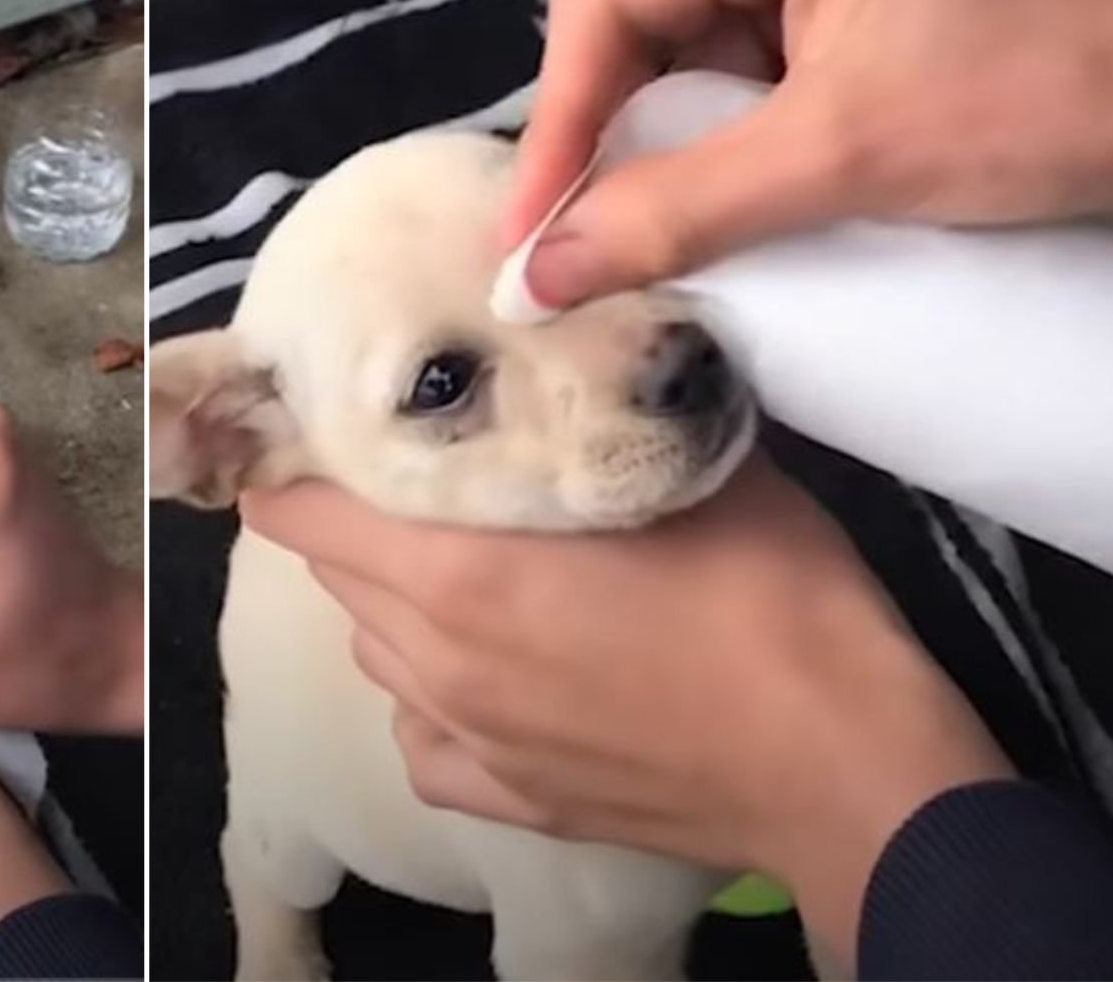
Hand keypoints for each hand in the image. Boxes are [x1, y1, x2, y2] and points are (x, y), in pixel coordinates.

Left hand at [241, 458, 1012, 964]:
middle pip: (337, 579)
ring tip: (466, 576)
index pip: (302, 514)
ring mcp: (465, 737)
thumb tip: (563, 343)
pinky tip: (490, 680)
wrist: (842, 761)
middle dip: (360, 526)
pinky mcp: (504, 800)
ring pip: (377, 654)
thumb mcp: (689, 464)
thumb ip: (598, 411)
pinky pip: (423, 741)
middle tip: (420, 487)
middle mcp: (434, 658)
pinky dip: (434, 705)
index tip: (322, 434)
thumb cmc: (774, 597)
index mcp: (457, 569)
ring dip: (398, 609)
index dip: (300, 467)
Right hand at [506, 0, 1112, 306]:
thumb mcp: (842, 154)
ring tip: (627, 242)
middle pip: (632, 25)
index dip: (558, 119)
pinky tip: (700, 213)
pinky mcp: (834, 12)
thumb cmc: (1032, 97)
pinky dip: (710, 152)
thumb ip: (680, 209)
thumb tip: (536, 278)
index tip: (525, 233)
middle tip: (562, 248)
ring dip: (653, 154)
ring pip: (676, 60)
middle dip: (600, 140)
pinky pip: (733, 80)